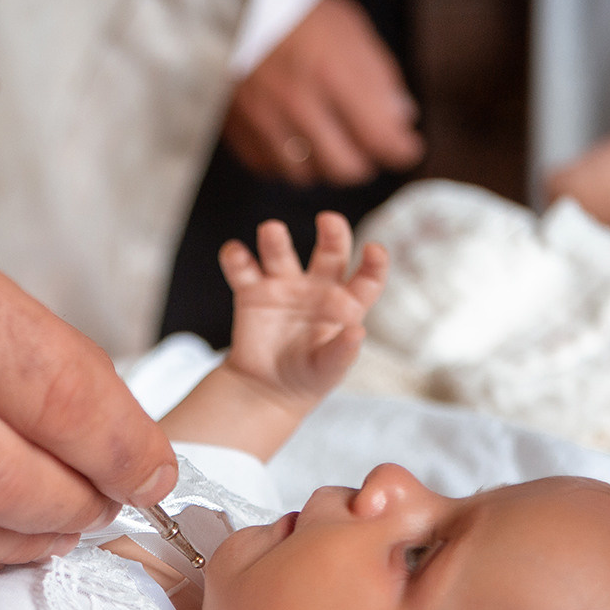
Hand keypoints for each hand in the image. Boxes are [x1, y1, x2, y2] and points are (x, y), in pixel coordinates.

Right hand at [219, 213, 386, 407]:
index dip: (374, 263)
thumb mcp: (329, 370)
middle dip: (332, 233)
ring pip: (281, 253)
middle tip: (328, 220)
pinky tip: (235, 253)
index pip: (367, 278)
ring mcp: (284, 286)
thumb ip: (343, 351)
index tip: (374, 250)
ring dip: (276, 240)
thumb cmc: (309, 377)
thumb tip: (357, 331)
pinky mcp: (252, 292)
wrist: (267, 389)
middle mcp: (318, 287)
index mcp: (346, 304)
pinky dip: (236, 258)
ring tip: (270, 230)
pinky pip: (243, 269)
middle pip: (330, 251)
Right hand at [223, 0, 423, 188]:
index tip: (407, 147)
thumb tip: (401, 118)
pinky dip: (288, 162)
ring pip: (309, 175)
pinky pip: (272, 169)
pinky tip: (294, 140)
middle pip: (346, 168)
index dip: (401, 150)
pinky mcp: (239, 132)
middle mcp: (298, 104)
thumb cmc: (297, 14)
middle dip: (363, 160)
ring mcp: (265, 122)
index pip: (379, 138)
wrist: (232, 7)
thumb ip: (379, 76)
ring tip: (327, 139)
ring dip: (324, 163)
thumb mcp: (350, 30)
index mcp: (333, 73)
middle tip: (365, 144)